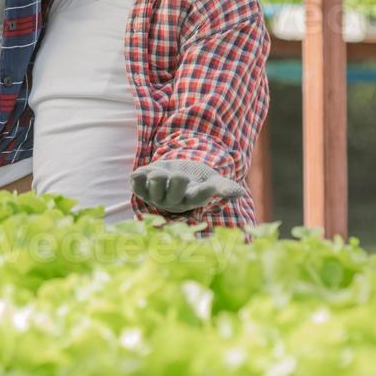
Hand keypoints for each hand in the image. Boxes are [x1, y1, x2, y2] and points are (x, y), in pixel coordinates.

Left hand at [130, 159, 244, 212]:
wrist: (174, 173)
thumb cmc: (197, 179)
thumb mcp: (213, 181)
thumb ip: (224, 187)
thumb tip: (240, 193)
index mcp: (192, 200)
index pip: (198, 198)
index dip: (204, 193)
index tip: (209, 187)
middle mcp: (172, 202)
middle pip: (174, 192)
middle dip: (177, 178)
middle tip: (179, 175)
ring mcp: (155, 196)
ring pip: (154, 185)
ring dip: (158, 174)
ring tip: (162, 173)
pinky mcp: (140, 189)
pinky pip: (135, 183)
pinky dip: (139, 175)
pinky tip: (145, 173)